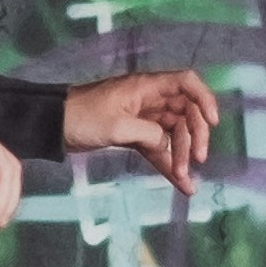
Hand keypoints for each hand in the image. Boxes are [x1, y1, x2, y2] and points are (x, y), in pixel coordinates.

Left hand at [64, 66, 218, 188]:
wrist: (52, 125)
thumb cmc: (82, 118)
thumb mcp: (118, 127)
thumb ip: (149, 134)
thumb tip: (167, 143)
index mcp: (146, 87)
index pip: (186, 83)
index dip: (205, 99)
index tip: (213, 123)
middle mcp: (149, 99)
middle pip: (185, 113)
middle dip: (194, 137)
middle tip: (195, 162)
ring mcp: (143, 118)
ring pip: (173, 134)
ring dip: (182, 156)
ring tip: (186, 181)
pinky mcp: (134, 135)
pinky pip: (158, 148)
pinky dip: (168, 164)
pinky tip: (181, 183)